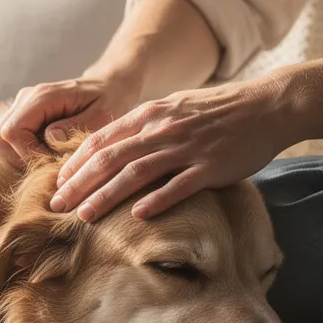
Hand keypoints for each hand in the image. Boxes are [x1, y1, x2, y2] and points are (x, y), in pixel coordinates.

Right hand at [0, 61, 143, 166]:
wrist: (108, 85)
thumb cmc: (109, 100)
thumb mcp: (102, 115)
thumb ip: (75, 127)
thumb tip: (49, 138)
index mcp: (41, 96)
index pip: (12, 133)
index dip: (28, 154)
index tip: (54, 161)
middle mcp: (24, 99)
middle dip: (20, 158)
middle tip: (51, 162)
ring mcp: (19, 107)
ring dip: (20, 157)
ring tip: (50, 157)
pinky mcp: (20, 117)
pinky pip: (6, 142)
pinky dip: (22, 153)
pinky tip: (46, 152)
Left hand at [50, 77, 294, 220]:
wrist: (266, 105)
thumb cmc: (217, 111)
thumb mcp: (173, 109)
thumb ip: (143, 126)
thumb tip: (112, 146)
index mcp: (150, 115)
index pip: (102, 140)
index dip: (75, 163)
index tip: (57, 183)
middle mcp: (162, 130)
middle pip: (110, 159)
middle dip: (79, 184)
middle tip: (56, 206)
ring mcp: (186, 148)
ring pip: (136, 173)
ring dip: (106, 196)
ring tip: (84, 216)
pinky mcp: (211, 166)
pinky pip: (179, 185)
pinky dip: (157, 200)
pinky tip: (138, 216)